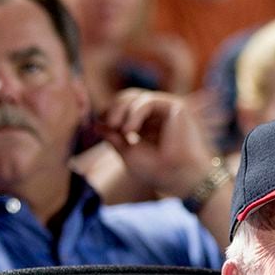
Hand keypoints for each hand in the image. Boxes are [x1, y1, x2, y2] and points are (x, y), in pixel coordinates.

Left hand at [98, 88, 216, 198]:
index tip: (99, 124)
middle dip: (113, 108)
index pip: (122, 108)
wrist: (179, 178)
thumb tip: (95, 124)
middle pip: (127, 98)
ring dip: (122, 109)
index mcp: (145, 125)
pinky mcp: (175, 107)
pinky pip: (148, 100)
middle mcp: (156, 115)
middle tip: (107, 124)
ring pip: (135, 96)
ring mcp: (166, 109)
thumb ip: (113, 138)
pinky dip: (135, 112)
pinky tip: (129, 129)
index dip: (109, 112)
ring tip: (118, 128)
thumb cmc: (157, 171)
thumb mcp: (128, 153)